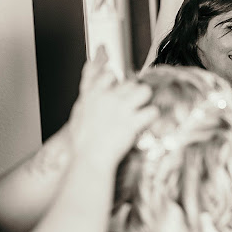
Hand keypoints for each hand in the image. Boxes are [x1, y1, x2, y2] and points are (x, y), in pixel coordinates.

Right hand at [68, 46, 158, 169]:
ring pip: (144, 90)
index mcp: (92, 94)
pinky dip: (152, 116)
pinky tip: (147, 121)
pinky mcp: (132, 121)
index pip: (108, 74)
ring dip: (145, 99)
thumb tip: (94, 94)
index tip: (117, 82)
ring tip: (141, 108)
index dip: (115, 78)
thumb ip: (88, 99)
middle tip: (130, 105)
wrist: (89, 158)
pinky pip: (152, 111)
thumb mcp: (79, 113)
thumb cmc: (82, 141)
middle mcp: (108, 96)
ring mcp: (121, 107)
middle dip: (132, 92)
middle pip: (130, 82)